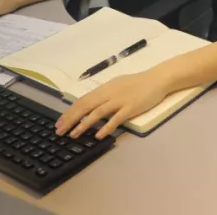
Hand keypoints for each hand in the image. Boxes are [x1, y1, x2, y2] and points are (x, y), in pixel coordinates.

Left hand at [55, 71, 169, 138]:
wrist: (157, 79)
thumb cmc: (138, 83)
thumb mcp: (117, 85)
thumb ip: (104, 94)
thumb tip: (90, 104)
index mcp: (104, 88)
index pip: (82, 100)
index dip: (69, 112)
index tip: (59, 123)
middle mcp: (109, 93)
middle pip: (85, 106)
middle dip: (70, 119)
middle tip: (59, 131)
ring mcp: (120, 101)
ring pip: (97, 113)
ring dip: (83, 124)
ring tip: (73, 135)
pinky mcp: (130, 108)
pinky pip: (116, 119)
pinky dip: (106, 127)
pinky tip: (98, 136)